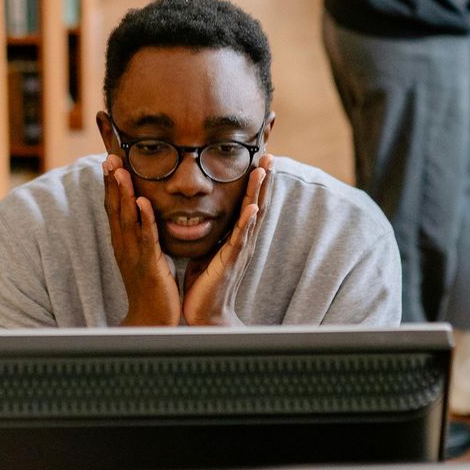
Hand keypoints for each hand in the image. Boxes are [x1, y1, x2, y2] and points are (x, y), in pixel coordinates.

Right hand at [102, 155, 181, 325]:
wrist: (151, 319)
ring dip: (122, 194)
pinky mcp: (149, 263)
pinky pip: (146, 238)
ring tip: (120, 170)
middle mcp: (123, 245)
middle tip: (109, 157)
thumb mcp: (142, 255)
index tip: (109, 161)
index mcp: (122, 242)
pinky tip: (142, 202)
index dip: (110, 185)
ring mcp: (134, 254)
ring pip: (126, 219)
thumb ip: (141, 234)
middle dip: (111, 182)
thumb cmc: (150, 287)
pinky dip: (144, 219)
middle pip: (114, 208)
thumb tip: (142, 213)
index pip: (113, 208)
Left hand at [182, 153, 272, 325]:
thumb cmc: (204, 284)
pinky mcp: (230, 263)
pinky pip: (240, 239)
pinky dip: (248, 223)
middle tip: (269, 154)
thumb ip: (210, 233)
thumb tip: (200, 214)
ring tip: (264, 170)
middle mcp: (242, 242)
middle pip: (256, 203)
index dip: (253, 182)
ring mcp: (239, 252)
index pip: (247, 203)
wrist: (205, 315)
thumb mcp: (206, 250)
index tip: (258, 158)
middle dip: (263, 180)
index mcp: (235, 237)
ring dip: (259, 192)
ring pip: (252, 216)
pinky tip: (253, 207)